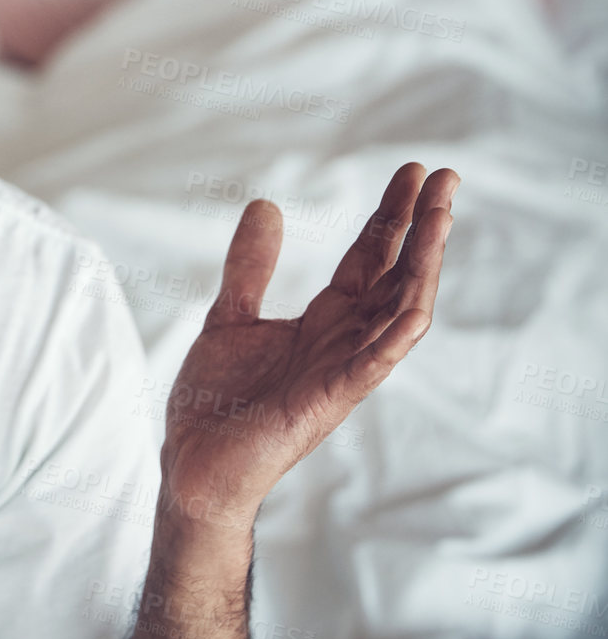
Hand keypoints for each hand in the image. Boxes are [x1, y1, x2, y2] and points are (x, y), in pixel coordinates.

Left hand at [159, 163, 457, 533]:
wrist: (192, 465)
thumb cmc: (215, 404)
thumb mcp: (229, 317)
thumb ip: (250, 267)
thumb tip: (266, 205)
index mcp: (322, 323)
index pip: (368, 260)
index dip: (390, 217)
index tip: (412, 173)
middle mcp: (342, 343)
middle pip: (395, 276)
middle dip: (422, 228)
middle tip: (446, 177)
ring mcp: (341, 372)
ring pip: (398, 313)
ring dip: (422, 266)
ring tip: (441, 217)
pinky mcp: (327, 402)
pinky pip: (372, 366)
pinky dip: (395, 335)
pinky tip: (415, 304)